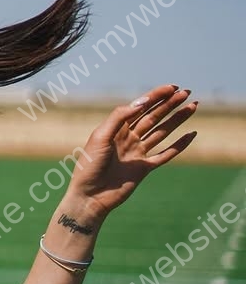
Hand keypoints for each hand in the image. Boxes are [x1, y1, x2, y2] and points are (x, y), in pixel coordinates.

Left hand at [65, 84, 197, 218]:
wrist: (90, 196)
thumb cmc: (90, 165)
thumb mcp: (101, 136)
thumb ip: (119, 117)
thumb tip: (141, 102)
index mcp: (116, 128)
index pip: (140, 107)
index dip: (156, 96)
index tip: (173, 87)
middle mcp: (128, 138)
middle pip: (154, 117)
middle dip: (170, 104)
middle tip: (187, 92)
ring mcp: (137, 153)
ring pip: (162, 132)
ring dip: (177, 119)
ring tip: (193, 106)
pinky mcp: (144, 168)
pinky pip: (166, 154)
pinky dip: (179, 145)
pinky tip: (191, 134)